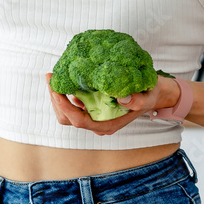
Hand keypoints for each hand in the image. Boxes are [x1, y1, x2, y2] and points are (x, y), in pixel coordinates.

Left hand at [45, 73, 177, 135]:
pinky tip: (64, 79)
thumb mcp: (146, 97)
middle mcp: (97, 123)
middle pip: (67, 118)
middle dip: (55, 100)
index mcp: (107, 125)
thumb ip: (136, 100)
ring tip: (53, 77)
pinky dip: (65, 94)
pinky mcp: (92, 108)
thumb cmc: (149, 96)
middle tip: (51, 78)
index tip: (57, 90)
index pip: (79, 121)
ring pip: (67, 113)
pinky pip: (72, 104)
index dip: (65, 107)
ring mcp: (93, 116)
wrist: (153, 94)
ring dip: (57, 96)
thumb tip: (122, 97)